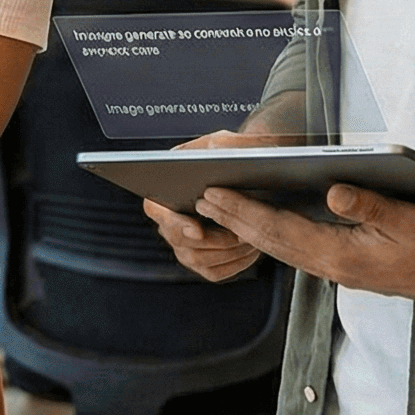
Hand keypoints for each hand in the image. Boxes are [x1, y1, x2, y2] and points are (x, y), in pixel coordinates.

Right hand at [143, 130, 274, 282]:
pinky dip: (234, 264)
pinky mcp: (205, 258)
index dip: (172, 222)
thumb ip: (223, 144)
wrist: (260, 170)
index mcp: (167, 186)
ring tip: (250, 241)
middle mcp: (171, 217)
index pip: (154, 208)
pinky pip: (214, 271)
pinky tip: (252, 251)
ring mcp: (186, 240)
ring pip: (195, 259)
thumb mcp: (235, 142)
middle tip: (238, 236)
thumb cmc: (243, 154)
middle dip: (210, 241)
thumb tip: (212, 153)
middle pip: (177, 240)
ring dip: (225, 253)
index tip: (197, 229)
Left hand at [196, 184, 414, 305]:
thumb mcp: (411, 219)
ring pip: (284, 248)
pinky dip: (277, 235)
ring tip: (222, 209)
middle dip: (235, 220)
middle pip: (273, 241)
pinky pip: (301, 250)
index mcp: (343, 257)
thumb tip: (334, 192)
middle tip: (199, 199)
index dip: (244, 212)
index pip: (281, 231)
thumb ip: (371, 206)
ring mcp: (341, 271)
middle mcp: (334, 269)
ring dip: (251, 228)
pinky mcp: (350, 267)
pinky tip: (267, 222)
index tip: (213, 194)